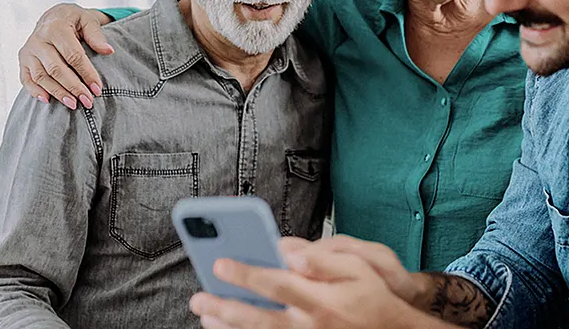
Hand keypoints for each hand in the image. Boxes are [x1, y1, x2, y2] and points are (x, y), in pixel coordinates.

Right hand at [18, 3, 113, 109]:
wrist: (52, 17)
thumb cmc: (73, 21)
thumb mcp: (87, 21)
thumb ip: (96, 35)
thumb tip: (108, 51)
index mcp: (56, 27)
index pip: (73, 55)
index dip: (86, 73)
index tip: (97, 89)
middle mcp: (38, 39)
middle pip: (56, 69)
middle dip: (73, 87)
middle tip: (88, 101)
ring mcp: (28, 51)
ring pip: (41, 77)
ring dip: (57, 93)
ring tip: (73, 105)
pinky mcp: (22, 60)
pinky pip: (26, 79)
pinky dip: (35, 91)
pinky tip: (48, 101)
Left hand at [188, 238, 448, 328]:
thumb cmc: (370, 298)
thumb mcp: (357, 268)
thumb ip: (321, 258)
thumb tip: (287, 249)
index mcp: (321, 299)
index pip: (276, 284)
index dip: (245, 274)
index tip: (219, 264)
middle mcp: (310, 325)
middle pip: (260, 317)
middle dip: (225, 307)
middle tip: (198, 297)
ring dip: (229, 328)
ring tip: (205, 315)